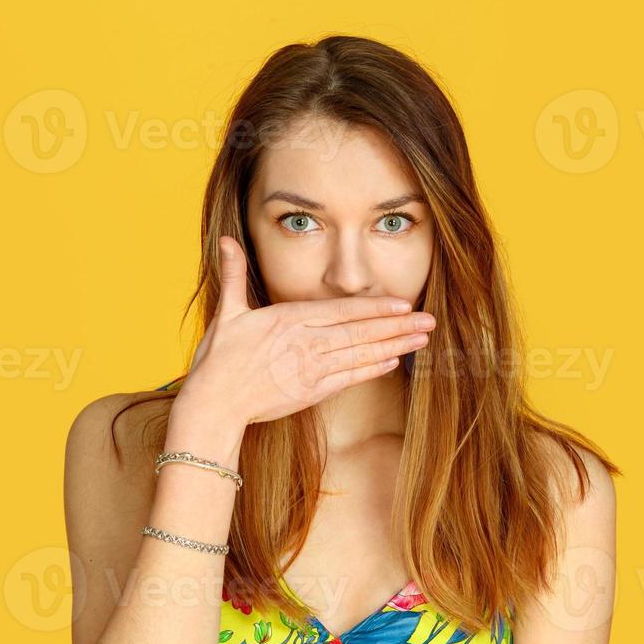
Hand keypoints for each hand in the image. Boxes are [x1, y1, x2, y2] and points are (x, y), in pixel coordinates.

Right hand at [176, 235, 433, 425]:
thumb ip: (234, 274)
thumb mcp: (226, 312)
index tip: (404, 303)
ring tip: (422, 339)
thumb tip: (226, 239)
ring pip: (361, 355)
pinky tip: (394, 362)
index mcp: (289, 320)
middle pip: (361, 332)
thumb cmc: (219, 359)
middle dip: (398, 326)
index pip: (343, 311)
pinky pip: (350, 379)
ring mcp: (311, 370)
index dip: (377, 307)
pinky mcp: (312, 392)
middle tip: (429, 320)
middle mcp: (306, 343)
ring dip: (395, 346)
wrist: (214, 404)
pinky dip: (373, 370)